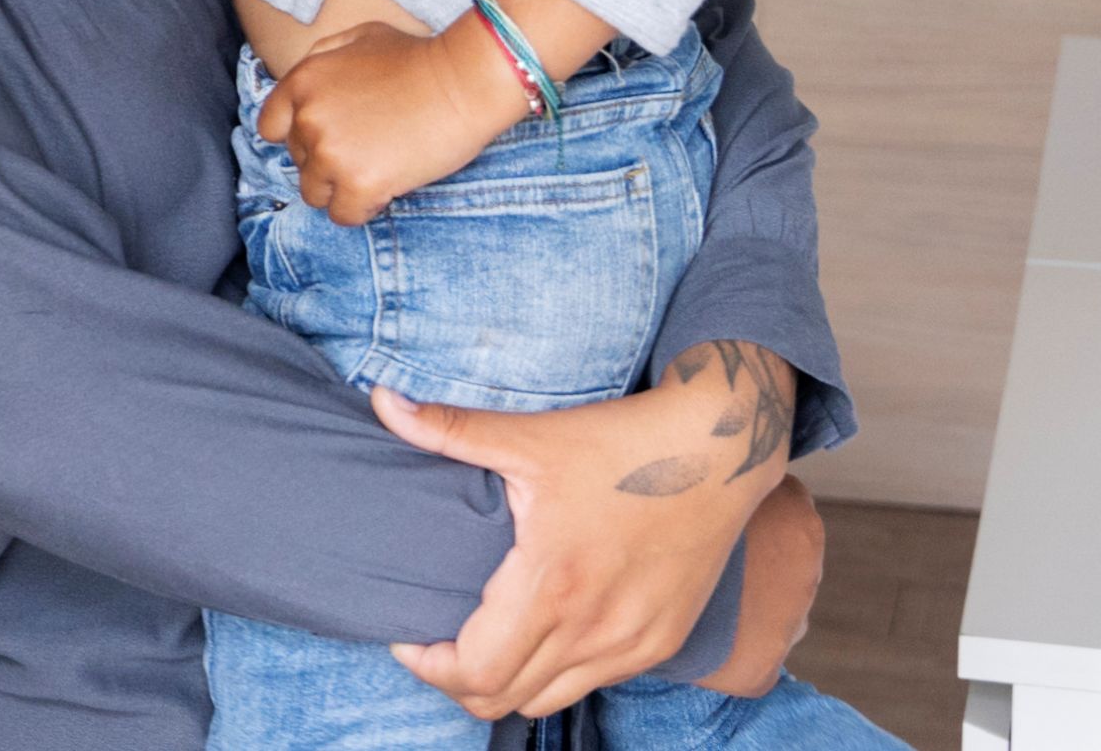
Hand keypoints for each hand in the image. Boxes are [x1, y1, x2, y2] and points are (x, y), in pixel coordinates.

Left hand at [260, 18, 530, 223]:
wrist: (462, 82)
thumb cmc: (417, 57)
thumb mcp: (358, 37)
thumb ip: (323, 58)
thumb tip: (309, 84)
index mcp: (302, 82)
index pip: (270, 127)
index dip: (298, 136)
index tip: (325, 140)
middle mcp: (307, 119)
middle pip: (299, 162)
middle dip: (327, 161)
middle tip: (367, 151)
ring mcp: (331, 154)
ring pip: (315, 193)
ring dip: (341, 188)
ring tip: (375, 172)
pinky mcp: (359, 185)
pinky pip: (343, 216)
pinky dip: (362, 209)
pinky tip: (385, 191)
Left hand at [386, 339, 799, 717]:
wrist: (719, 451)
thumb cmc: (621, 443)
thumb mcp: (530, 436)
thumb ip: (448, 428)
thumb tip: (381, 401)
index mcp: (553, 586)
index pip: (477, 671)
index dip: (430, 666)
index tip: (407, 638)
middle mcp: (596, 631)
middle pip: (504, 698)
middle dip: (456, 680)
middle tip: (433, 642)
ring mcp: (633, 645)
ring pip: (548, 700)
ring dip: (506, 682)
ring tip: (480, 639)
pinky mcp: (662, 644)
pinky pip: (592, 683)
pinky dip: (553, 674)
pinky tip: (538, 632)